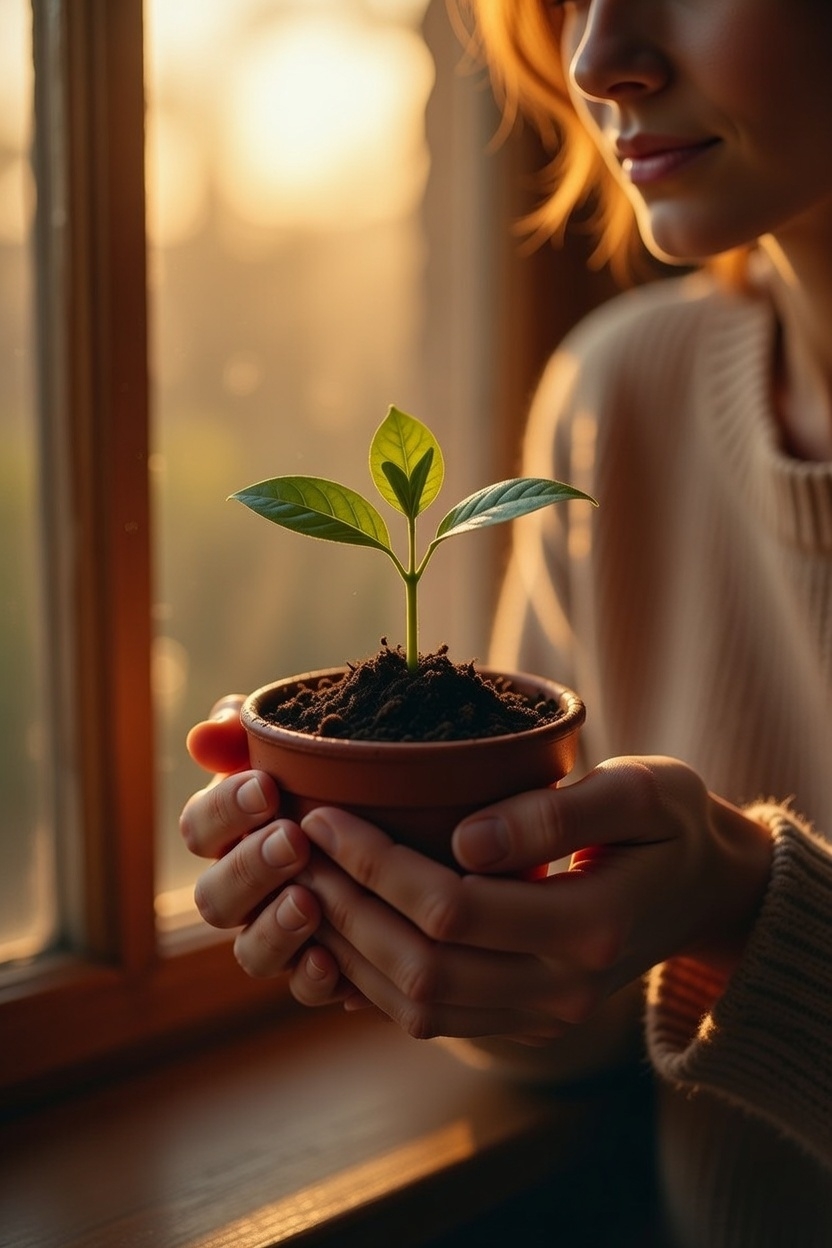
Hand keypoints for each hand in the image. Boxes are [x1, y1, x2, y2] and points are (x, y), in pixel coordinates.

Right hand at [179, 697, 348, 1004]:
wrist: (414, 818)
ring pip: (250, 952)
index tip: (267, 788)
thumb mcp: (302, 740)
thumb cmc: (337, 766)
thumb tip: (205, 736)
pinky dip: (313, 979)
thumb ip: (248, 732)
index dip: (225, 811)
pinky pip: (302, 988)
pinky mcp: (320, 968)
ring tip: (308, 903)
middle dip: (250, 869)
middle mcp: (242, 889)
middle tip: (292, 841)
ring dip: (274, 929)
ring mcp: (275, 934)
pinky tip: (333, 963)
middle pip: (215, 898)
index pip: (200, 827)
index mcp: (227, 830)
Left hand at [295, 756, 772, 1042]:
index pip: (453, 909)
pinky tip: (339, 926)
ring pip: (417, 1003)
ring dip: (347, 945)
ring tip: (302, 882)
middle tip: (295, 847)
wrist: (706, 889)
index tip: (326, 814)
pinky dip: (373, 978)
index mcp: (591, 929)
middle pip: (422, 966)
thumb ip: (558, 813)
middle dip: (345, 905)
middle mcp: (563, 991)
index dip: (376, 865)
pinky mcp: (523, 1020)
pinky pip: (431, 1015)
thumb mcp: (640, 793)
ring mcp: (542, 1017)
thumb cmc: (671, 823)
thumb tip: (464, 840)